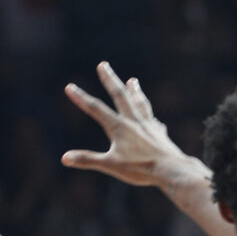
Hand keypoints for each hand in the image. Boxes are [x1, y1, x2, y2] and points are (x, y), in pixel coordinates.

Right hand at [62, 62, 200, 189]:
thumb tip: (64, 158)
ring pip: (139, 103)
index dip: (81, 98)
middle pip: (120, 96)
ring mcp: (148, 126)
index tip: (70, 86)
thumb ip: (88, 160)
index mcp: (119, 127)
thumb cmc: (141, 169)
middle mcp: (134, 122)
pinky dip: (150, 116)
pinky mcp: (160, 134)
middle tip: (103, 64)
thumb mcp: (111, 165)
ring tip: (133, 80)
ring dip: (134, 91)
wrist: (172, 171)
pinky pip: (153, 121)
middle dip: (110, 80)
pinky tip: (152, 118)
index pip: (96, 109)